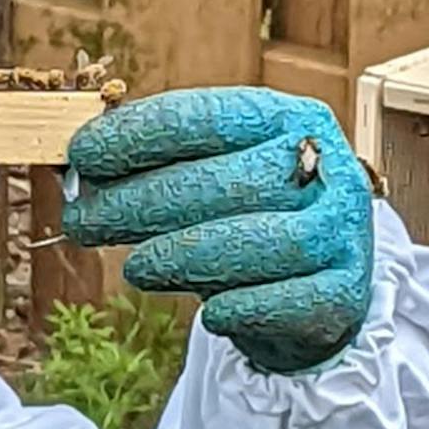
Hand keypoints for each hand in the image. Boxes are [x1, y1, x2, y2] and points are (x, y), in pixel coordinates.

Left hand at [60, 87, 375, 374]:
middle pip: (227, 182)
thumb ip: (163, 168)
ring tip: (134, 268)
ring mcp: (341, 232)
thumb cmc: (252, 219)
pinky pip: (288, 302)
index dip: (139, 135)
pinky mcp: (345, 293)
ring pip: (261, 243)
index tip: (82, 155)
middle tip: (85, 221)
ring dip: (186, 254)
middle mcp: (325, 169)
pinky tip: (207, 311)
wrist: (322, 285)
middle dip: (143, 201)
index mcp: (290, 120)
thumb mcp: (217, 177)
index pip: (209, 117)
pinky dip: (241, 305)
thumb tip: (83, 172)